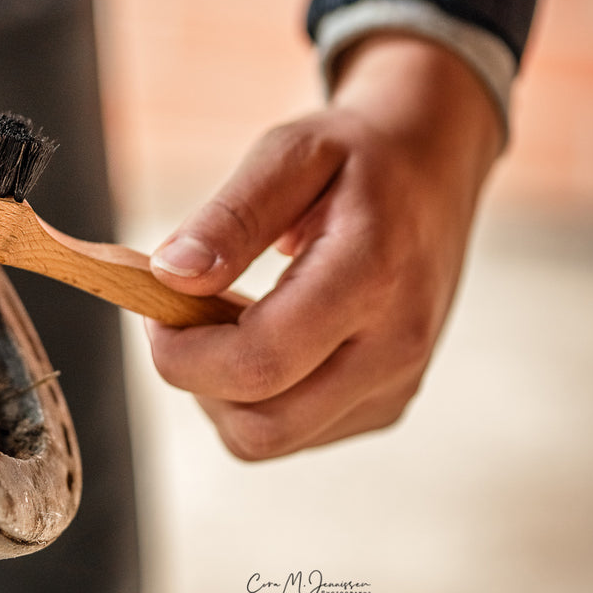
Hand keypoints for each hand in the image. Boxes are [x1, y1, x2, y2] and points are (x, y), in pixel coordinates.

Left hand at [145, 34, 503, 458]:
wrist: (435, 167)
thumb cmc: (357, 156)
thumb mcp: (290, 154)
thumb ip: (229, 218)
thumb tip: (170, 276)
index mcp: (372, 279)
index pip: (256, 363)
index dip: (181, 352)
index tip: (157, 306)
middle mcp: (395, 347)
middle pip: (261, 426)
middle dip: (196, 379)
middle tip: (184, 316)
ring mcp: (396, 384)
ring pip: (271, 438)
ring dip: (223, 391)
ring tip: (228, 319)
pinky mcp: (387, 404)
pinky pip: (294, 432)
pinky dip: (257, 396)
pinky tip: (265, 335)